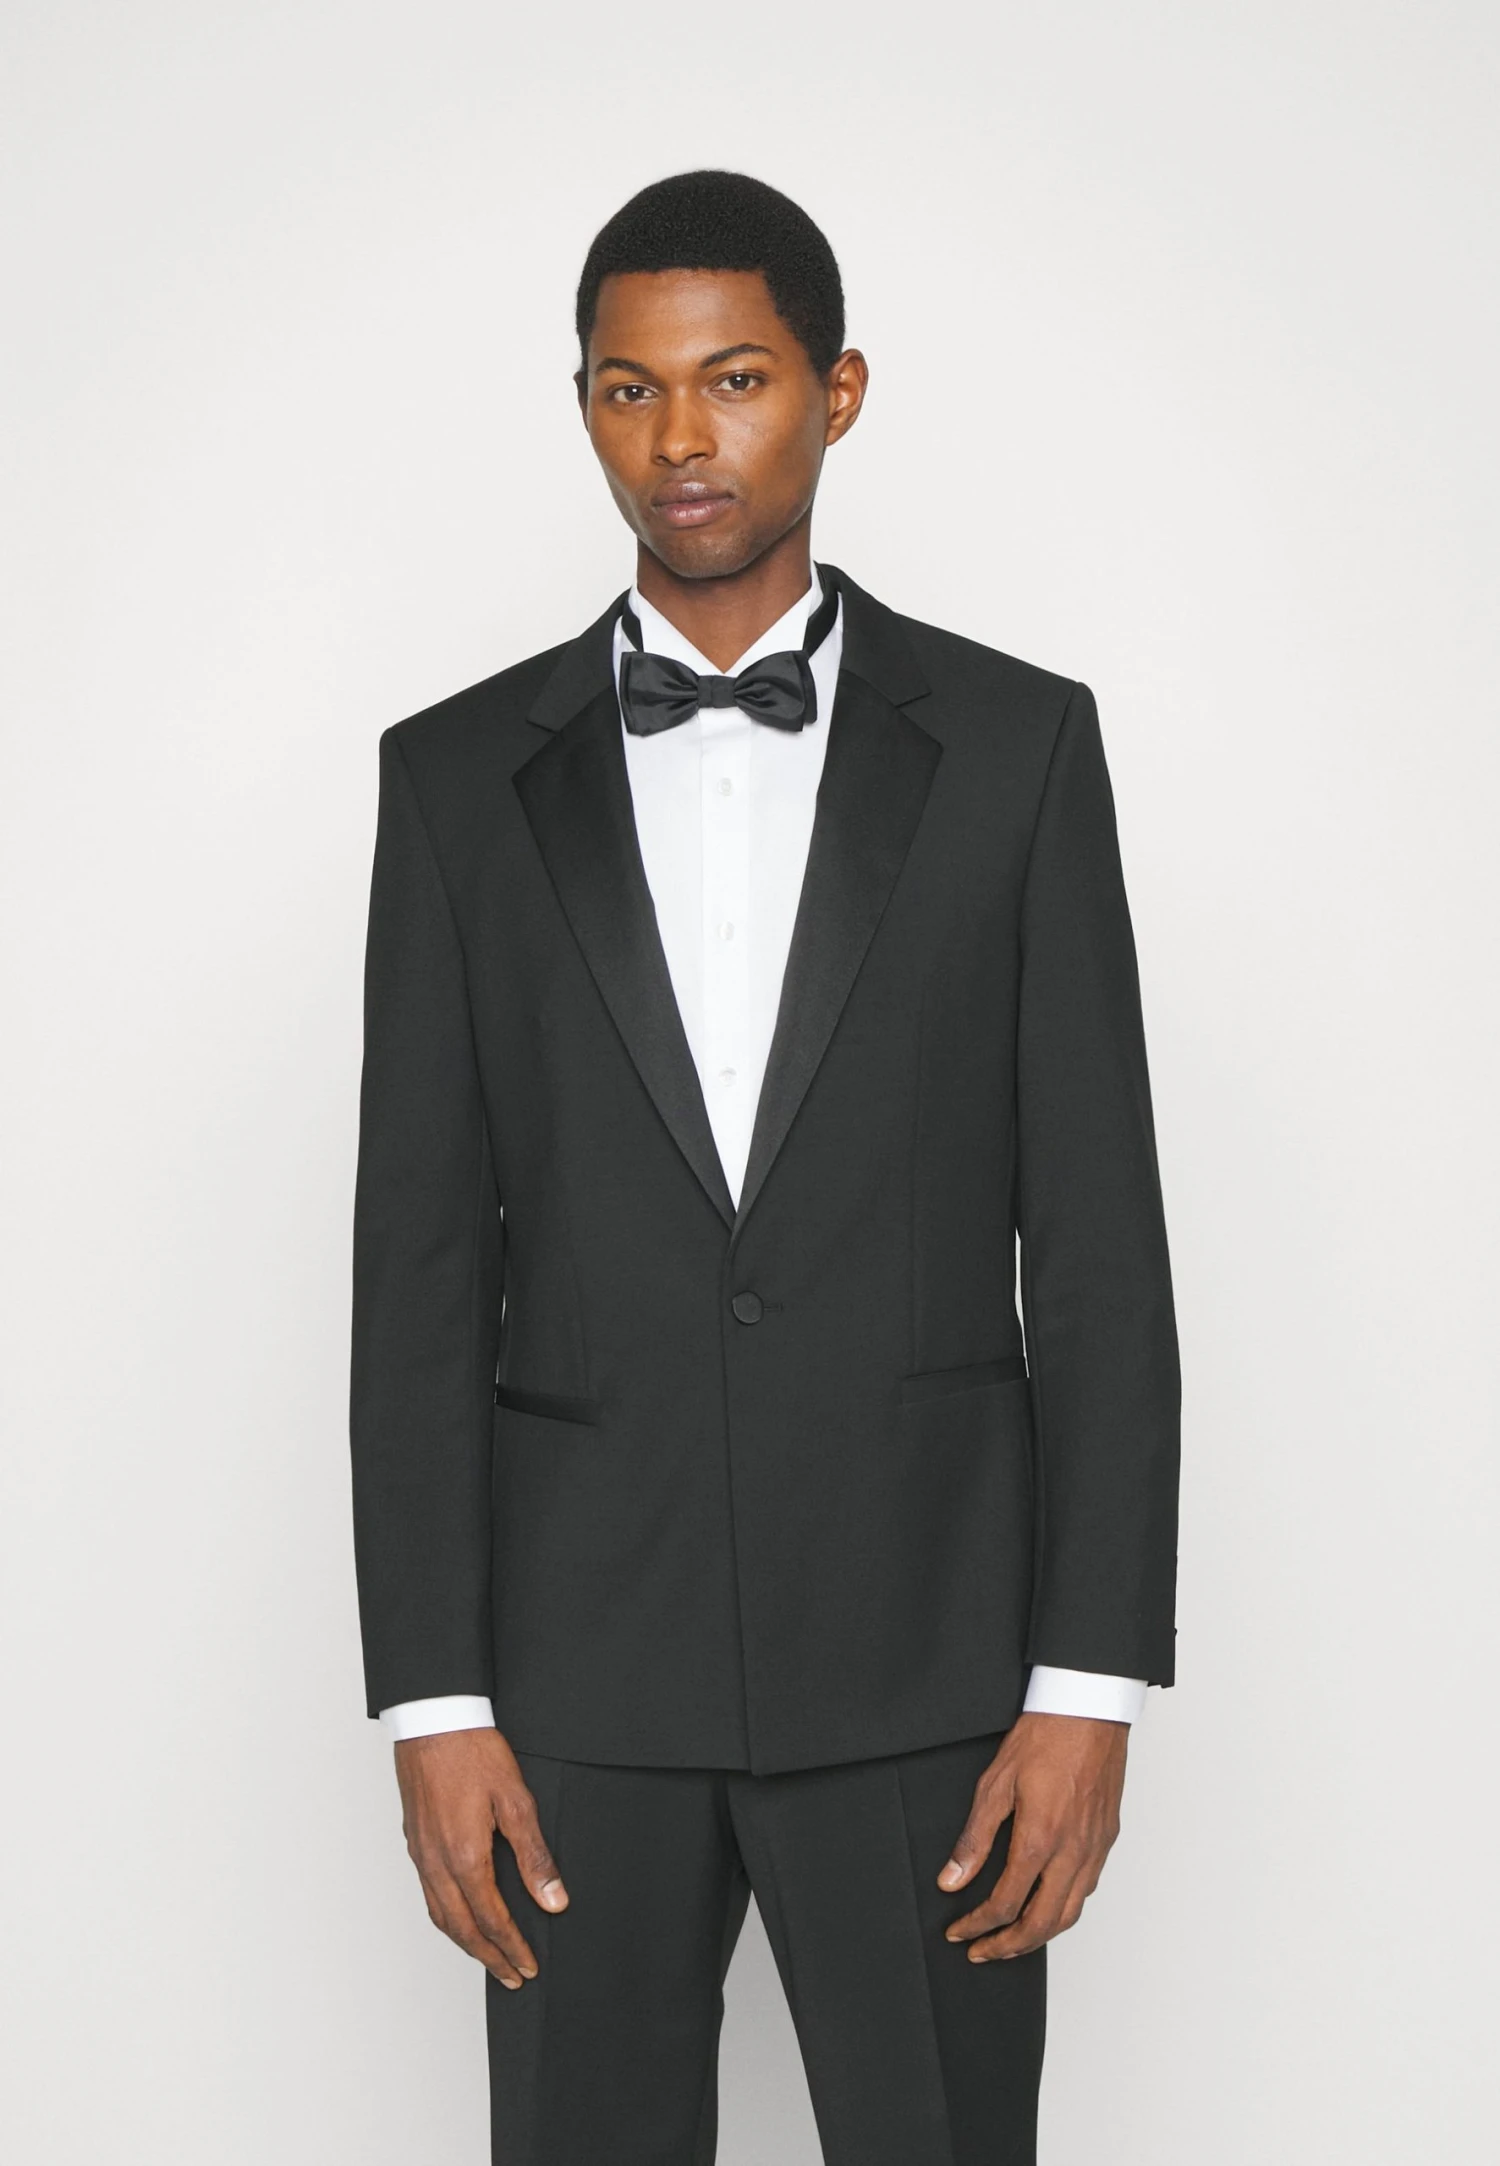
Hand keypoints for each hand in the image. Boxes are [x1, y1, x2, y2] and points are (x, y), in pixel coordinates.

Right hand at [394, 1727, 568, 1987]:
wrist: (432, 1720)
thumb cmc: (472, 1752)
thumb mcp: (516, 1800)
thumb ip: (535, 1855)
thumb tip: (553, 1900)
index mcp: (466, 1857)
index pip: (492, 1920)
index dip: (512, 1948)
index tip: (528, 1967)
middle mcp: (437, 1864)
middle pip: (462, 1929)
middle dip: (489, 1958)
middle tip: (512, 1976)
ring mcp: (421, 1855)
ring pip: (440, 1916)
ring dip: (465, 1943)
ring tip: (488, 1957)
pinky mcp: (413, 1842)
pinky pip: (428, 1895)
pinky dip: (446, 1918)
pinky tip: (458, 1916)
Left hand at [938, 1712, 1126, 1959]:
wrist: (1090, 1709)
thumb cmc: (1044, 1737)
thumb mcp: (995, 1783)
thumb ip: (974, 1837)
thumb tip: (952, 1879)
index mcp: (1040, 1839)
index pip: (1005, 1903)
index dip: (977, 1925)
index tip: (958, 1931)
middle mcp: (1072, 1852)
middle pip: (1041, 1923)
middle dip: (1007, 1947)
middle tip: (981, 1952)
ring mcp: (1094, 1848)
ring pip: (1069, 1914)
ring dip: (1038, 1936)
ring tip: (1011, 1942)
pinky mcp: (1106, 1839)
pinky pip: (1086, 1890)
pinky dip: (1063, 1910)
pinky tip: (1047, 1906)